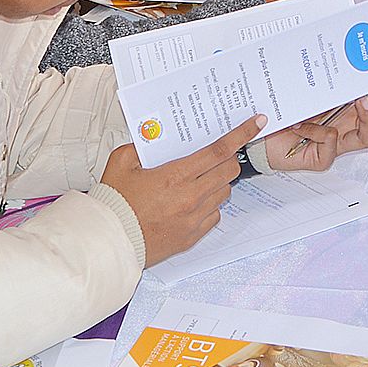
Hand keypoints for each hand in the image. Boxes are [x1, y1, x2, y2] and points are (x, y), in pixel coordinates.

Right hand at [97, 116, 263, 265]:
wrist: (110, 243)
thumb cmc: (115, 205)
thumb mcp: (121, 163)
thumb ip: (139, 146)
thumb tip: (152, 139)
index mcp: (176, 176)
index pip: (219, 150)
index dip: (241, 134)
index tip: (257, 123)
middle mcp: (191, 197)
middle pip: (229, 171)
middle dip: (229, 158)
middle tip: (219, 153)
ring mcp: (194, 218)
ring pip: (223, 192)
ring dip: (218, 181)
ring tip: (199, 177)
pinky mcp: (192, 236)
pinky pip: (214, 215)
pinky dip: (209, 204)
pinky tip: (192, 200)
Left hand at [264, 85, 367, 172]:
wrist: (259, 135)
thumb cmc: (285, 109)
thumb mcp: (308, 88)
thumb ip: (327, 79)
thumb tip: (344, 55)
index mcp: (350, 109)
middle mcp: (349, 126)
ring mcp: (338, 144)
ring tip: (359, 102)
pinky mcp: (323, 158)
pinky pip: (330, 142)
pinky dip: (317, 130)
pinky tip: (300, 124)